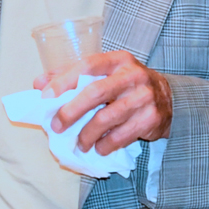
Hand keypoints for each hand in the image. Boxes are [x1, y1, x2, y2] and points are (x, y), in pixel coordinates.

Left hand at [34, 50, 171, 155]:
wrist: (169, 98)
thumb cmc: (127, 85)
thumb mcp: (104, 74)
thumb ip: (72, 76)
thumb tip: (39, 83)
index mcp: (117, 60)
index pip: (87, 65)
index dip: (64, 80)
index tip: (45, 97)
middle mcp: (132, 75)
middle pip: (95, 92)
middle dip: (71, 111)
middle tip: (56, 126)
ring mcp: (144, 96)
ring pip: (107, 118)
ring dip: (88, 134)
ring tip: (80, 143)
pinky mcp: (151, 117)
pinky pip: (122, 135)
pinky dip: (106, 145)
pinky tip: (99, 148)